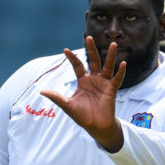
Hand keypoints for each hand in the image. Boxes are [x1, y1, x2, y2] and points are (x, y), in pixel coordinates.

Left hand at [40, 37, 125, 151]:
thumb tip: (41, 90)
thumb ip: (56, 97)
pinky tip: (123, 64)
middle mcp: (94, 79)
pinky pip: (117, 79)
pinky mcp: (111, 90)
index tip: (66, 50)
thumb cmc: (83, 116)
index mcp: (83, 81)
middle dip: (91, 50)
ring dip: (110, 56)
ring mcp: (103, 83)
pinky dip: (120, 72)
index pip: (78, 66)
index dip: (72, 58)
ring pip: (107, 66)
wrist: (95, 127)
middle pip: (93, 61)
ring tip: (112, 45)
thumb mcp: (67, 105)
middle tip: (89, 37)